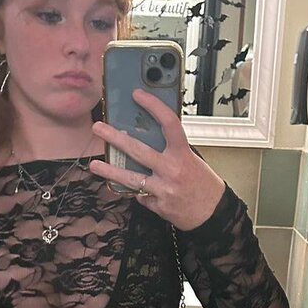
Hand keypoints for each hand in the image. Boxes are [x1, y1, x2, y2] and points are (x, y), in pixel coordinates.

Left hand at [89, 89, 224, 229]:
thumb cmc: (202, 184)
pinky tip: (136, 189)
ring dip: (110, 171)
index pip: (169, 123)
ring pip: (131, 178)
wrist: (213, 213)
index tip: (137, 95)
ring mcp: (164, 189)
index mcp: (183, 154)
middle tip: (99, 128)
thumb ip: (172, 150)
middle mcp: (172, 170)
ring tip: (94, 165)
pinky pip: (141, 195)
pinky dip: (138, 191)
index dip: (153, 106)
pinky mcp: (158, 206)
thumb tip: (147, 136)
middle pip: (138, 151)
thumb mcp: (192, 160)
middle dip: (115, 138)